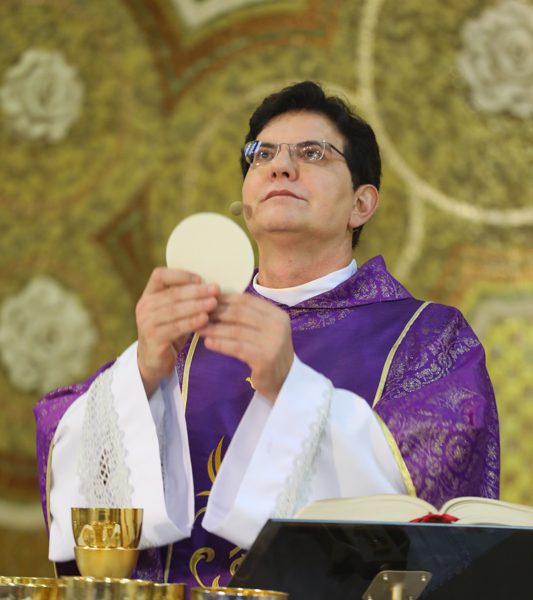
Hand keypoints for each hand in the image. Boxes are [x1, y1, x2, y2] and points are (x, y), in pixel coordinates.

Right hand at [136, 267, 218, 396]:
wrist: (155, 359)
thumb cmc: (170, 329)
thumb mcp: (174, 310)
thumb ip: (185, 297)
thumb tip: (212, 285)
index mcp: (149, 294)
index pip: (160, 275)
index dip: (181, 275)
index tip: (200, 279)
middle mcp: (145, 306)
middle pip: (172, 294)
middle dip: (196, 291)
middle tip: (215, 290)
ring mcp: (146, 322)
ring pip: (174, 310)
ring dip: (196, 306)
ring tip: (213, 303)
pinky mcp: (153, 338)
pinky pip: (175, 327)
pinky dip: (191, 322)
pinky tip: (205, 319)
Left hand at [198, 294, 293, 401]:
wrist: (285, 381)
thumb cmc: (268, 353)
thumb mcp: (263, 330)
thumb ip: (246, 316)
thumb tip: (216, 300)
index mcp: (276, 314)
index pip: (246, 300)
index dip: (224, 299)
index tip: (205, 301)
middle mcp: (277, 325)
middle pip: (240, 313)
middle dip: (216, 312)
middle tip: (197, 314)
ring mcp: (273, 342)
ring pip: (236, 330)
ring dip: (214, 329)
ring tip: (198, 329)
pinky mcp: (265, 358)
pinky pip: (237, 347)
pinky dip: (221, 344)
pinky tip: (208, 343)